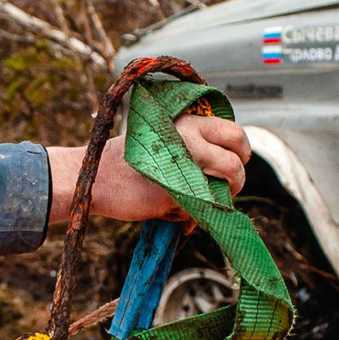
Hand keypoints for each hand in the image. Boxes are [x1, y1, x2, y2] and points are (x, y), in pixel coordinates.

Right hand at [49, 113, 250, 224]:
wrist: (97, 177)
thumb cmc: (129, 161)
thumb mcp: (163, 137)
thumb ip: (193, 143)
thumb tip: (228, 160)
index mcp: (188, 122)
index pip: (234, 133)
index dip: (241, 151)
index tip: (238, 161)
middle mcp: (189, 140)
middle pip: (234, 164)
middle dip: (237, 180)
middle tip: (228, 188)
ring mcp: (184, 167)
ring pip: (222, 190)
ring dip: (217, 201)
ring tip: (194, 203)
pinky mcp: (176, 194)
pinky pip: (198, 210)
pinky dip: (188, 216)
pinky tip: (168, 210)